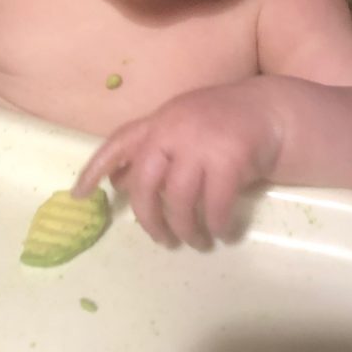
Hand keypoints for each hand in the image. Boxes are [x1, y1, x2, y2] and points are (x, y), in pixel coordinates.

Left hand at [73, 82, 280, 248]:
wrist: (272, 110)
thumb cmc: (222, 124)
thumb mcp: (181, 128)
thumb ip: (152, 150)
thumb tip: (118, 183)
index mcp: (159, 121)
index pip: (118, 143)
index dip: (94, 170)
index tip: (78, 197)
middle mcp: (174, 128)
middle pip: (146, 183)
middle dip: (149, 218)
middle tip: (161, 239)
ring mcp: (202, 143)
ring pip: (180, 199)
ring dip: (186, 229)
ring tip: (196, 241)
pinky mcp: (230, 158)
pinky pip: (215, 205)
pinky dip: (217, 225)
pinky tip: (222, 233)